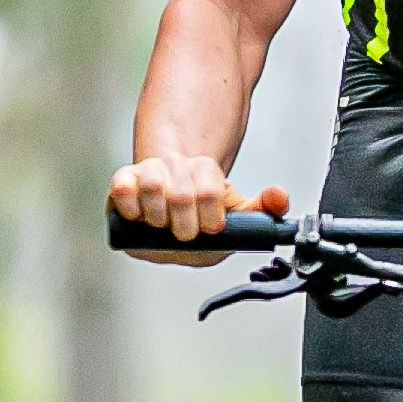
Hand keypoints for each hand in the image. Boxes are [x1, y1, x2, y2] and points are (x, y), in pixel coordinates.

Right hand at [109, 157, 282, 263]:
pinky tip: (139, 219)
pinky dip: (130, 208)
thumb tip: (279, 198)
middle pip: (182, 194)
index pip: (211, 191)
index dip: (211, 217)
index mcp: (205, 171)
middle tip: (186, 234)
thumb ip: (263, 210)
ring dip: (159, 218)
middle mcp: (176, 166)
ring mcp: (148, 172)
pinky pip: (123, 190)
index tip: (211, 228)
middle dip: (184, 225)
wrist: (170, 192)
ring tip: (163, 228)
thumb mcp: (234, 210)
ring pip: (153, 189)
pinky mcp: (123, 181)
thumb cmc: (201, 209)